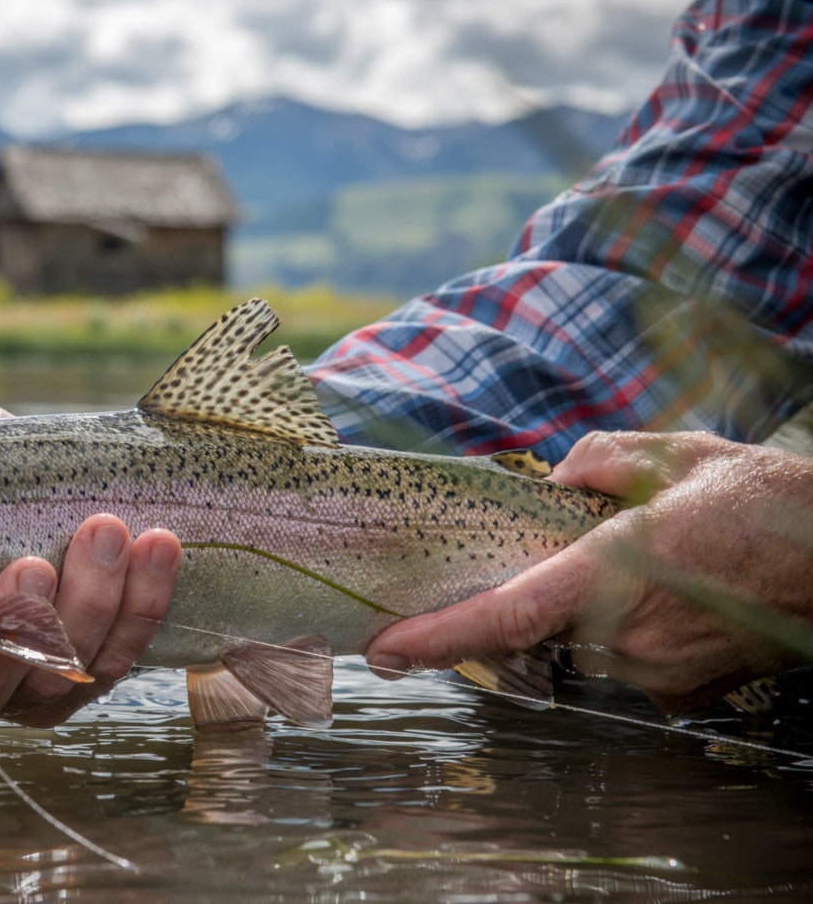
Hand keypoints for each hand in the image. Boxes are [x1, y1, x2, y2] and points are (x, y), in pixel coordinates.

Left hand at [365, 431, 812, 713]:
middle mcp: (626, 635)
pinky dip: (619, 634)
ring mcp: (655, 674)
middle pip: (533, 629)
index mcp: (614, 572)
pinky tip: (662, 598)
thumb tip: (556, 479)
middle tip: (569, 559)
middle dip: (529, 598)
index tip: (384, 650)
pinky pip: (619, 665)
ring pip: (576, 647)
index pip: (503, 618)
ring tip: (644, 571)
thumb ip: (598, 460)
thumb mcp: (678, 454)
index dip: (436, 639)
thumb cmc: (766, 504)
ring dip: (582, 614)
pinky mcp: (681, 695)